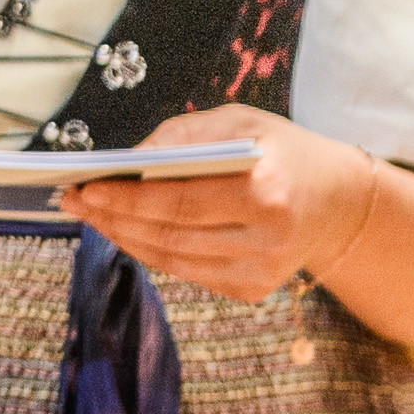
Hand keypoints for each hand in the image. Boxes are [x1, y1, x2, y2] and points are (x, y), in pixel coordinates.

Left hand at [57, 106, 376, 302]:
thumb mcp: (241, 122)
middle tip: (71, 199)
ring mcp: (263, 273)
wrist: (342, 203)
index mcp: (267, 192)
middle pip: (170, 235)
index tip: (83, 187)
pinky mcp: (254, 291)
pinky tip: (124, 231)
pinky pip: (187, 272)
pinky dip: (151, 252)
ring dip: (124, 237)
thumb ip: (185, 135)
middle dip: (113, 217)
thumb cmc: (283, 152)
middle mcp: (268, 240)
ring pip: (173, 260)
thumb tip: (129, 158)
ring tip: (89, 214)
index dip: (126, 198)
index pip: (180, 201)